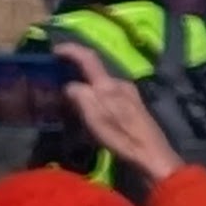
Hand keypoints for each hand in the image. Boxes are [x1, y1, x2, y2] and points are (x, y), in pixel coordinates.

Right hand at [55, 46, 186, 183]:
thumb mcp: (96, 118)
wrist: (152, 155)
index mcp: (110, 84)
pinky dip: (94, 96)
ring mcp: (129, 94)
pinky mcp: (132, 106)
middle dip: (75, 70)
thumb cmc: (123, 138)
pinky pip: (107, 93)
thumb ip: (82, 96)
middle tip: (56, 78)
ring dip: (84, 85)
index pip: (89, 58)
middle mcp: (122, 84)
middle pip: (94, 70)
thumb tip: (70, 85)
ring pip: (100, 83)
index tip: (54, 50)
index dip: (71, 50)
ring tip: (67, 96)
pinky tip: (87, 109)